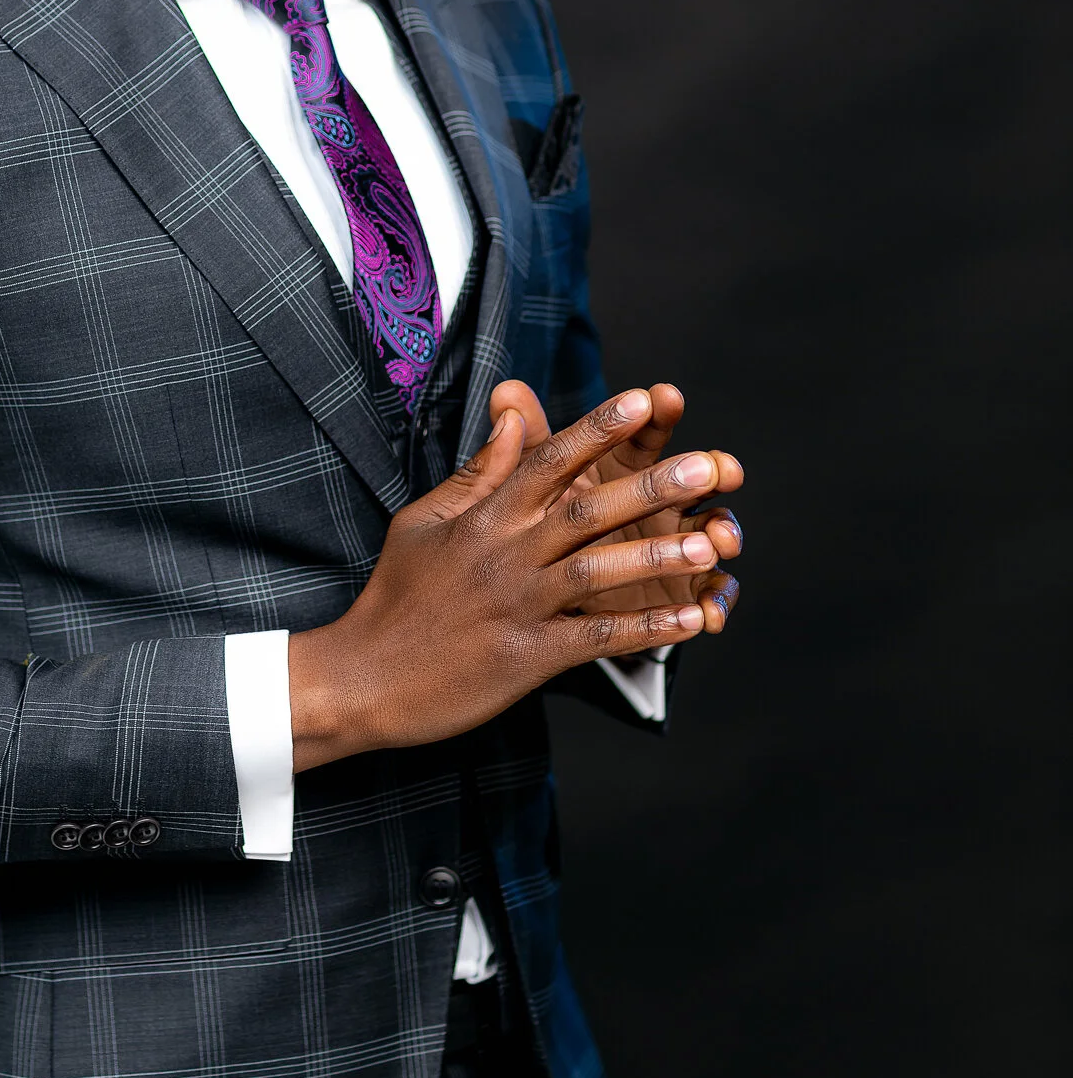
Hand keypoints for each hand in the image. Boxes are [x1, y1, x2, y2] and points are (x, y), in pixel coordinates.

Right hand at [289, 386, 741, 770]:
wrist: (365, 677)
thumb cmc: (397, 593)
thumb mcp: (425, 520)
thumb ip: (479, 473)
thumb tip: (514, 417)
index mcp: (484, 517)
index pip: (547, 460)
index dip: (597, 428)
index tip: (644, 400)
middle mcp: (506, 555)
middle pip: (588, 510)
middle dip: (652, 486)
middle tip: (710, 465)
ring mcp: (520, 607)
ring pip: (598, 572)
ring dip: (658, 556)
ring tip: (712, 541)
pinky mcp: (528, 657)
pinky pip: (596, 638)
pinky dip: (645, 628)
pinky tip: (691, 618)